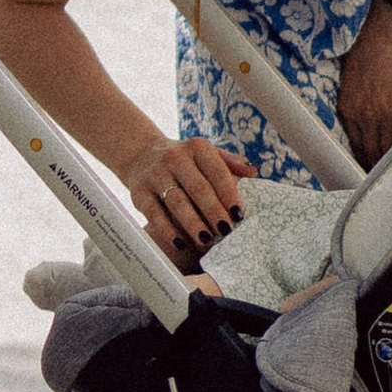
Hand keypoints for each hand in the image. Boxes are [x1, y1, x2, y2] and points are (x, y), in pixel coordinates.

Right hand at [125, 134, 255, 259]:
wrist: (142, 155)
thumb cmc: (186, 161)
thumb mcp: (207, 154)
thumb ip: (231, 163)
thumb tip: (253, 171)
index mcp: (197, 148)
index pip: (217, 171)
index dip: (229, 193)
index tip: (240, 214)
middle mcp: (175, 158)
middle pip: (198, 188)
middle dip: (214, 211)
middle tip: (226, 231)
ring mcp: (155, 175)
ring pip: (177, 202)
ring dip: (193, 223)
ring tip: (207, 240)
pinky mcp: (139, 193)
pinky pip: (154, 214)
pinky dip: (167, 231)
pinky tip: (180, 244)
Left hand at [338, 4, 391, 161]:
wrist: (385, 37)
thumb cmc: (364, 52)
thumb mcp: (347, 81)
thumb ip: (351, 103)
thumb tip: (355, 119)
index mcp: (348, 110)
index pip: (354, 144)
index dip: (361, 158)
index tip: (365, 165)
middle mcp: (364, 116)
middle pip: (370, 150)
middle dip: (375, 164)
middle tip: (381, 174)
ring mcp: (385, 113)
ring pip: (387, 146)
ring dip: (390, 159)